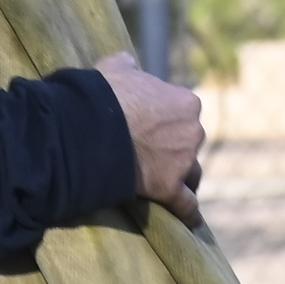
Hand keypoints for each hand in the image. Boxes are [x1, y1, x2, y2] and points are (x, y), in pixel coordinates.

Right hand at [95, 50, 206, 225]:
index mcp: (185, 102)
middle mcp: (192, 131)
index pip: (184, 114)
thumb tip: (128, 63)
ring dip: (182, 179)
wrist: (92, 128)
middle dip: (176, 150)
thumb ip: (128, 67)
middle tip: (153, 156)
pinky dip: (188, 213)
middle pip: (189, 144)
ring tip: (168, 186)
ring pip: (191, 174)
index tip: (151, 129)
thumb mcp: (115, 68)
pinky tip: (188, 220)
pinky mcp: (171, 189)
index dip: (167, 122)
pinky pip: (187, 205)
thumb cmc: (103, 95)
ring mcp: (184, 162)